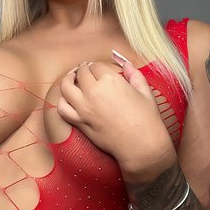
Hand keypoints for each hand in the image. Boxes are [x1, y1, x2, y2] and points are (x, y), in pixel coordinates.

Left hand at [57, 59, 174, 174]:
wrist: (141, 146)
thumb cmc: (147, 119)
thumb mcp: (145, 92)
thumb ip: (134, 74)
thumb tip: (126, 64)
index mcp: (111, 81)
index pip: (95, 66)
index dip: (95, 66)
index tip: (96, 68)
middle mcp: (94, 92)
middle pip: (80, 74)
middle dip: (82, 70)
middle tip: (83, 71)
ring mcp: (84, 107)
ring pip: (66, 87)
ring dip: (67, 80)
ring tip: (71, 79)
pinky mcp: (79, 122)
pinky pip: (62, 108)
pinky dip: (62, 101)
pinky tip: (67, 99)